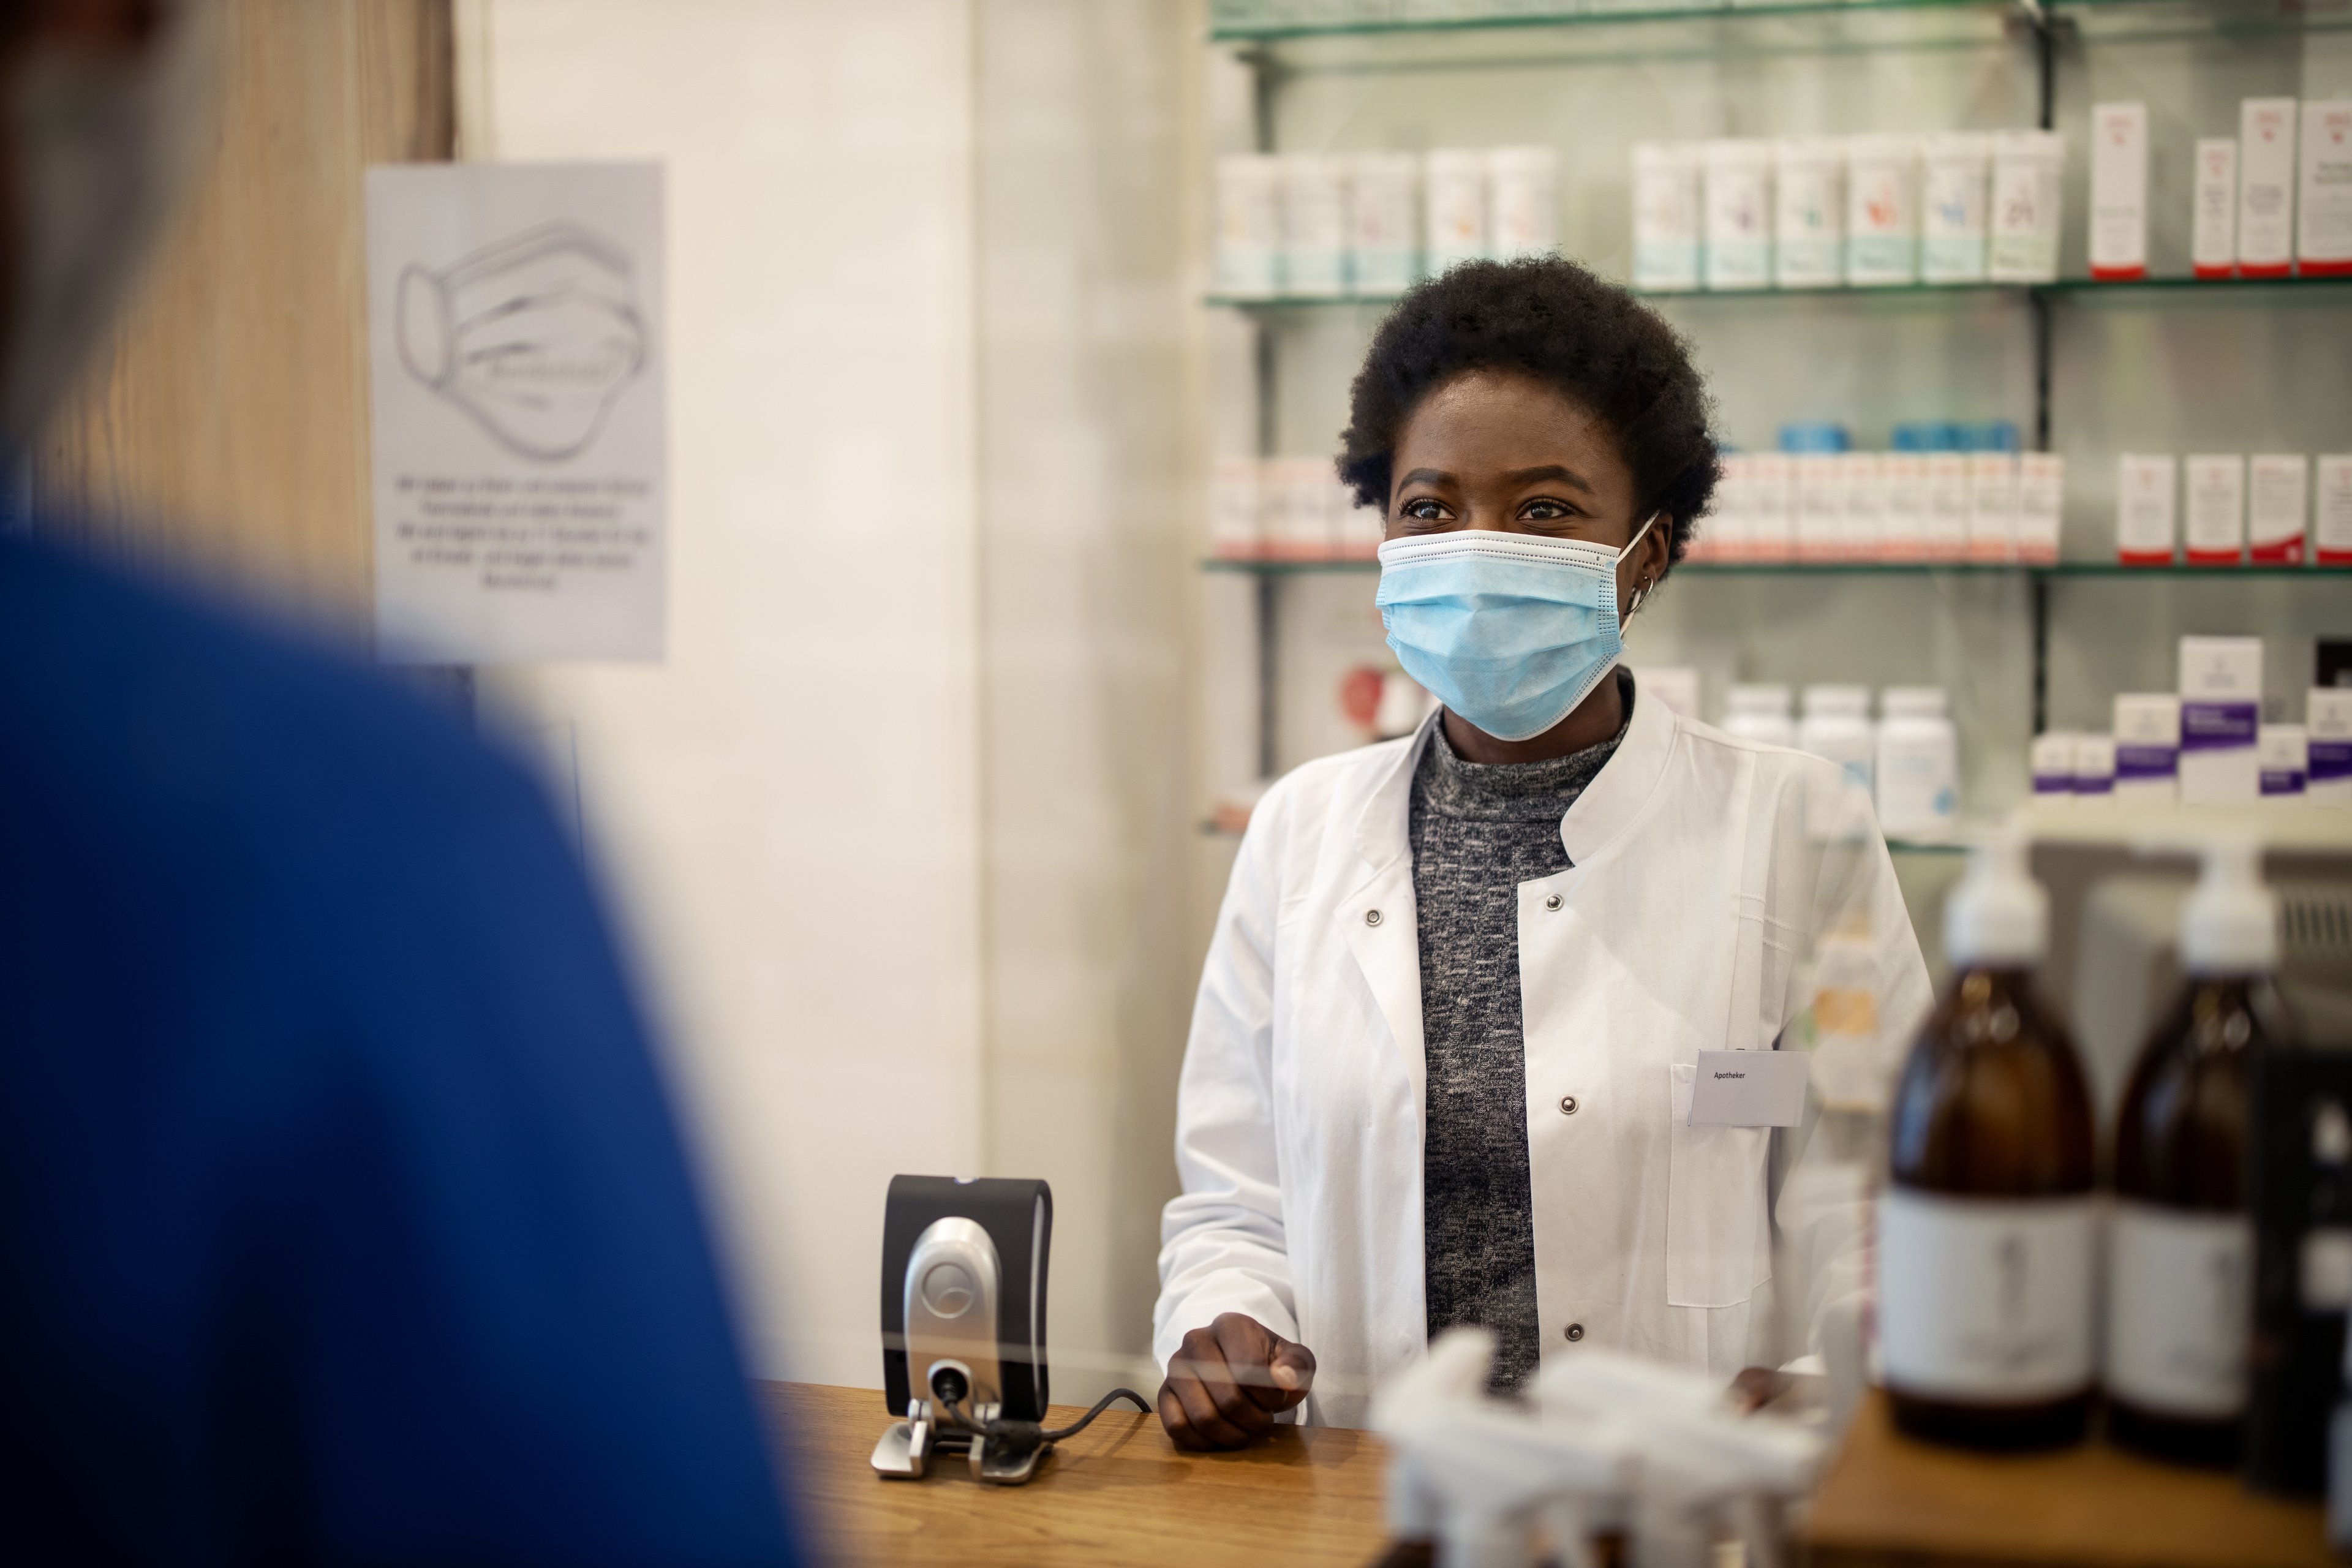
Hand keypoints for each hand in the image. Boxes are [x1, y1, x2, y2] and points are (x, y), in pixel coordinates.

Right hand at [1157, 1312, 1314, 1450]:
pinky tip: (1221, 1437)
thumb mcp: (1295, 1361)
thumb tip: (1283, 1380)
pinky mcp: (1164, 1394)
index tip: (1278, 1400)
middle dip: (1254, 1420)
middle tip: (1263, 1422)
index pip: (1249, 1370)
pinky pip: (1177, 1428)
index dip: (1270, 1397)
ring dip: (1233, 1435)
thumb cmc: (1271, 1366)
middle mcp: (1195, 1340)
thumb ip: (1296, 1367)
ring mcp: (1175, 1368)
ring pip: (1203, 1418)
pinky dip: (1204, 1443)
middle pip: (1228, 1399)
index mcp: (1230, 1325)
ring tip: (1246, 1430)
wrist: (1244, 1369)